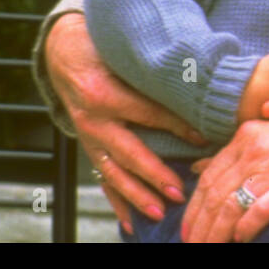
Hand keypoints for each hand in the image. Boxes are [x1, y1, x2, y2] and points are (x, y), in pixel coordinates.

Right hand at [45, 11, 206, 231]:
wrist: (63, 51)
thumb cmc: (103, 46)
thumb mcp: (125, 51)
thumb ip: (154, 67)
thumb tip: (197, 80)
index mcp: (105, 93)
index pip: (148, 113)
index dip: (178, 127)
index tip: (204, 140)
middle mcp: (93, 119)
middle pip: (129, 152)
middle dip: (154, 175)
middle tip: (179, 193)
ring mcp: (88, 136)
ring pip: (114, 173)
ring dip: (137, 195)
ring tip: (159, 213)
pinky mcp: (88, 147)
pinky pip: (102, 179)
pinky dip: (117, 201)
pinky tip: (131, 223)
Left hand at [181, 103, 268, 242]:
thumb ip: (241, 151)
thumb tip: (201, 170)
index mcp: (249, 135)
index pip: (208, 179)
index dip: (194, 209)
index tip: (189, 231)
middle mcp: (257, 148)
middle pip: (214, 196)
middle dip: (199, 228)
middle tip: (193, 246)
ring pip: (231, 207)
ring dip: (216, 234)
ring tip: (210, 250)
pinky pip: (260, 210)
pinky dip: (247, 228)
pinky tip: (243, 239)